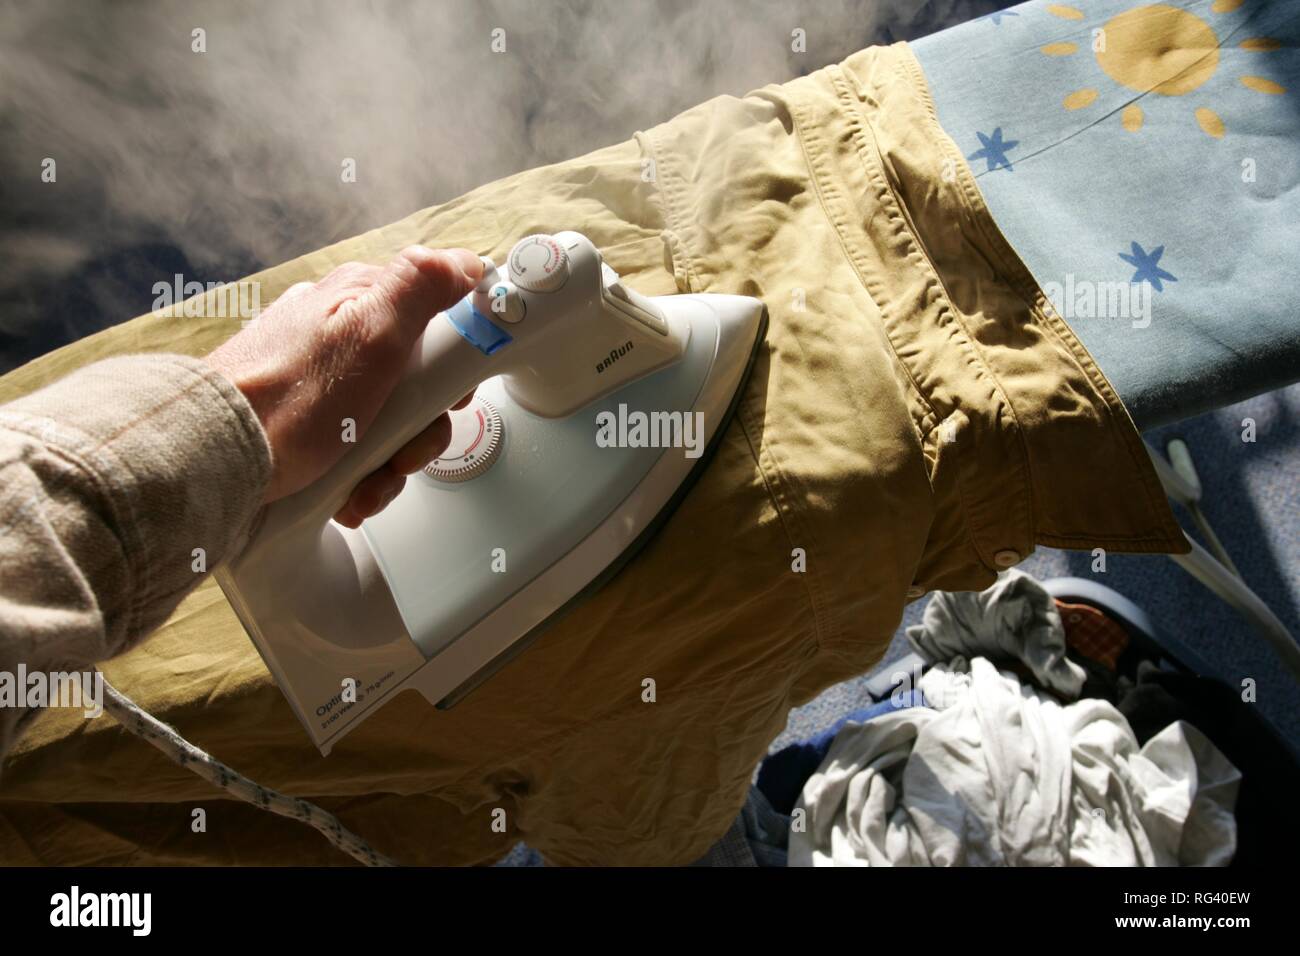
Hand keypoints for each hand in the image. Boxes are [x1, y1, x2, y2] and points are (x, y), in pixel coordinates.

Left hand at [205, 245, 483, 527]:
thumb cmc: (287, 400)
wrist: (214, 460)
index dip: (456, 359)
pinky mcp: (310, 421)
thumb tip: (464, 260)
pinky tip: (349, 489)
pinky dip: (361, 474)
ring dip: (392, 461)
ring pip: (393, 420)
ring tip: (368, 481)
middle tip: (405, 449)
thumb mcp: (368, 333)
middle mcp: (342, 334)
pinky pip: (359, 446)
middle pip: (420, 378)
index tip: (452, 395)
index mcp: (360, 300)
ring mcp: (326, 380)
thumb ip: (421, 287)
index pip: (438, 315)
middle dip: (422, 426)